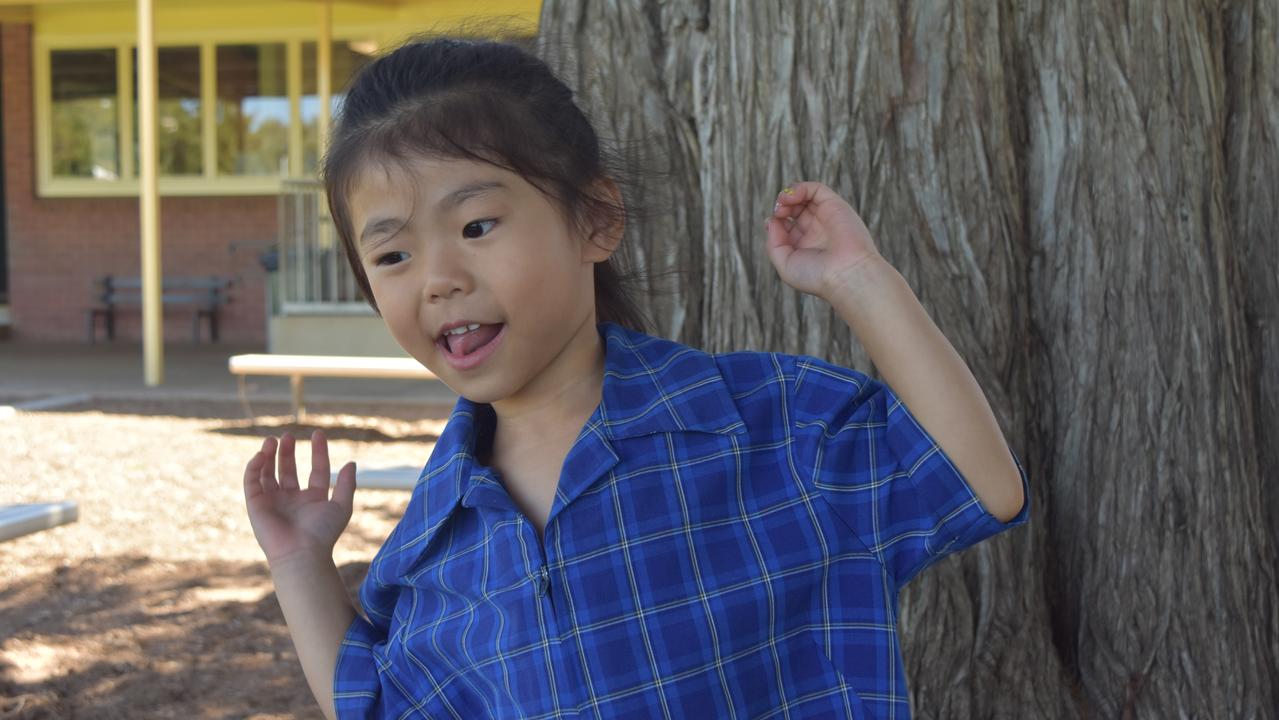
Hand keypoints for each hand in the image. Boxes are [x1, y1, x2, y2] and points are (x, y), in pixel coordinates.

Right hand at [243, 430, 356, 566]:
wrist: (301, 553)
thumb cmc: (323, 533)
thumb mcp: (341, 506)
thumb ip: (347, 484)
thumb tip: (351, 463)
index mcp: (313, 499)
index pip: (316, 470)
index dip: (318, 452)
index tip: (318, 434)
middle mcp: (292, 499)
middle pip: (288, 470)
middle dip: (287, 452)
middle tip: (288, 436)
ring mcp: (273, 501)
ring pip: (267, 473)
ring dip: (269, 455)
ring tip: (272, 440)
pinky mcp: (256, 504)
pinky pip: (252, 481)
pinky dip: (254, 466)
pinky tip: (262, 454)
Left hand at [764, 181, 882, 298]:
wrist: (845, 273)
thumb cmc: (817, 276)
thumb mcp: (785, 265)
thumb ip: (774, 243)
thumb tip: (771, 221)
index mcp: (804, 246)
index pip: (785, 226)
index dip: (775, 221)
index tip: (772, 224)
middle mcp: (815, 231)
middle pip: (793, 209)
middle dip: (781, 207)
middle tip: (779, 213)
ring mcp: (825, 217)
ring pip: (804, 197)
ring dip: (788, 195)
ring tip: (783, 203)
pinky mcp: (835, 205)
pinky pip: (816, 189)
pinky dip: (800, 188)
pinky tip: (791, 197)